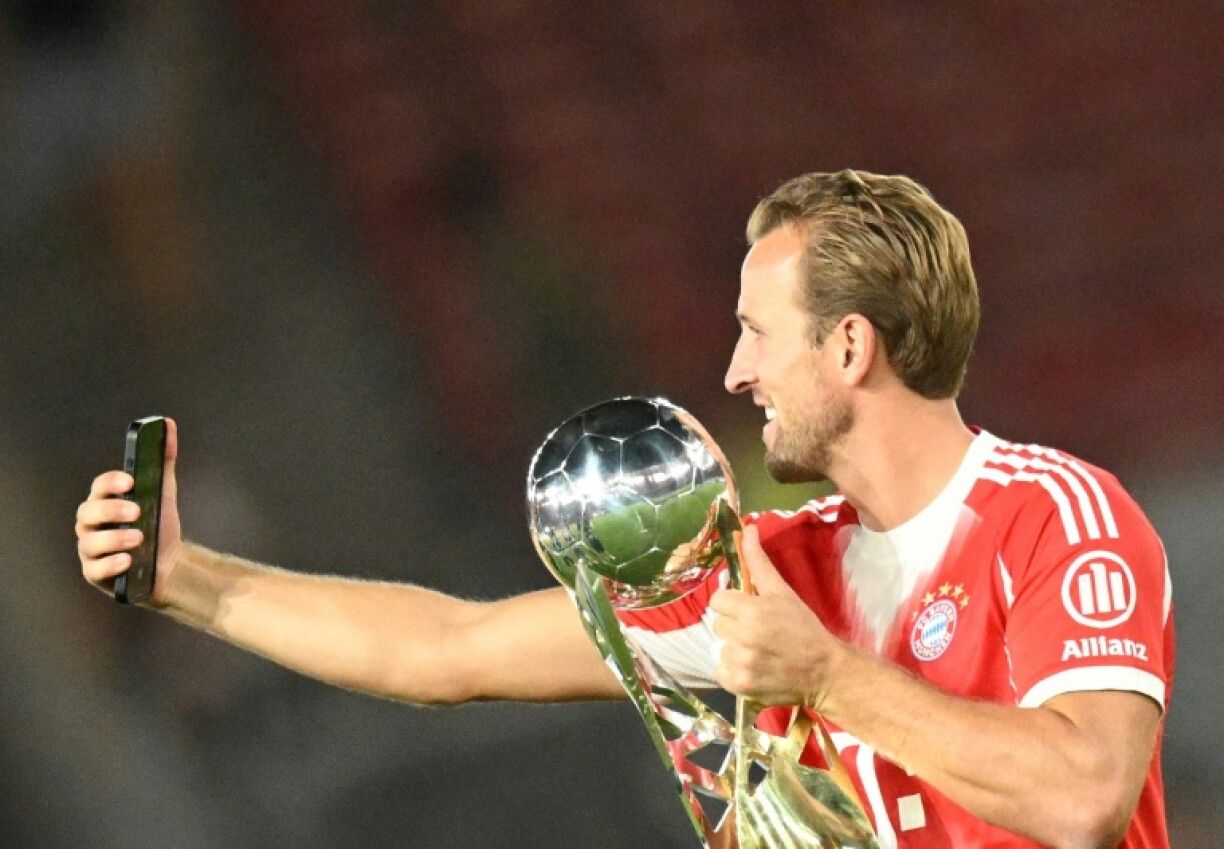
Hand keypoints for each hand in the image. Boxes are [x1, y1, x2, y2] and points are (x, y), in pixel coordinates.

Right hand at [75, 418, 182, 605]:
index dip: (110, 482)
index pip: (98, 487)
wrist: (170, 564)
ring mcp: (91, 551)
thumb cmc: (159, 525)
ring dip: (113, 538)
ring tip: (139, 537)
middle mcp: (92, 525)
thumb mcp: (163, 492)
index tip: (130, 481)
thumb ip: (163, 460)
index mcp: (104, 502)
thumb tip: (167, 424)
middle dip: (110, 509)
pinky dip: (111, 564)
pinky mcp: (96, 574)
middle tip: (136, 511)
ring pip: (89, 543)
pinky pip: (95, 570)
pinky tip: (128, 560)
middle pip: (88, 512)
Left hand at [709, 524, 843, 707]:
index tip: (748, 611)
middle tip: (758, 633)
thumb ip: (759, 561)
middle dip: (735, 626)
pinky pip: (721, 672)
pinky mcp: (740, 685)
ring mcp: (742, 663)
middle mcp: (745, 636)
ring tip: (759, 652)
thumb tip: (747, 529)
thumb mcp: (782, 592)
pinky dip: (733, 672)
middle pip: (718, 624)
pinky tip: (754, 668)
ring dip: (735, 649)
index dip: (732, 605)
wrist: (824, 670)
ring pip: (720, 648)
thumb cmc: (803, 627)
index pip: (718, 600)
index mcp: (754, 610)